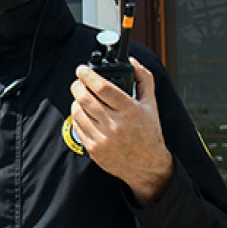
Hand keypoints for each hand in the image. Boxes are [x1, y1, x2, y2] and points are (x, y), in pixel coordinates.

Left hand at [70, 57, 173, 206]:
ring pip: (78, 111)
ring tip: (81, 97)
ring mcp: (103, 138)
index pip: (103, 87)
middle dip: (77, 85)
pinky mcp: (94, 149)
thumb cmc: (149, 132)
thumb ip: (143, 80)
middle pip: (85, 98)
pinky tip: (84, 113)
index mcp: (131, 111)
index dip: (88, 75)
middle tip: (79, 81)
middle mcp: (116, 125)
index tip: (82, 69)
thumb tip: (132, 61)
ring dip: (76, 100)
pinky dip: (77, 116)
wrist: (147, 166)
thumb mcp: (151, 105)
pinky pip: (77, 126)